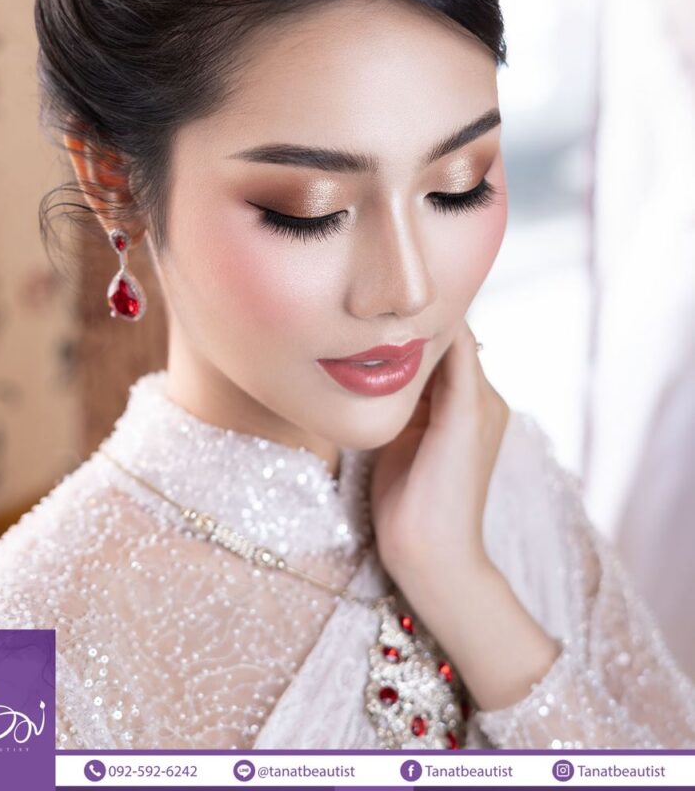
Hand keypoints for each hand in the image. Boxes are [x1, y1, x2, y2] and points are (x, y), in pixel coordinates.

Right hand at [369, 317, 509, 598]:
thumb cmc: (452, 491)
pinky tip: (358, 363)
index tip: (406, 288)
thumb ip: (458, 369)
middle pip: (432, 351)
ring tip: (361, 326)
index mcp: (481, 396)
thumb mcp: (461, 421)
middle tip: (374, 302)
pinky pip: (393, 392)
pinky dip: (380, 376)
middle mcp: (458, 402)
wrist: (426, 551)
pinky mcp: (401, 433)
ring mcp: (428, 417)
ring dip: (391, 351)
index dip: (437, 314)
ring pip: (409, 369)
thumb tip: (453, 318)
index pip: (460, 339)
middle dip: (409, 330)